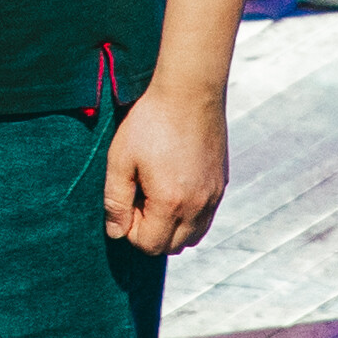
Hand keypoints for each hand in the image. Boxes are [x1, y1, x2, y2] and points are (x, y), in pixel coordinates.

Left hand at [103, 78, 227, 253]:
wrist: (190, 91)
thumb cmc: (150, 121)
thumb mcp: (120, 159)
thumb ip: (115, 201)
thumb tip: (116, 233)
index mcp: (170, 203)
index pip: (149, 245)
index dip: (130, 229)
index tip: (128, 200)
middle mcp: (198, 206)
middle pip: (172, 246)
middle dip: (151, 231)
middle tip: (140, 196)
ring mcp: (213, 196)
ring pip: (193, 236)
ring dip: (172, 227)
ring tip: (157, 193)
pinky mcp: (221, 184)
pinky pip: (206, 217)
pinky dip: (189, 215)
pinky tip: (175, 184)